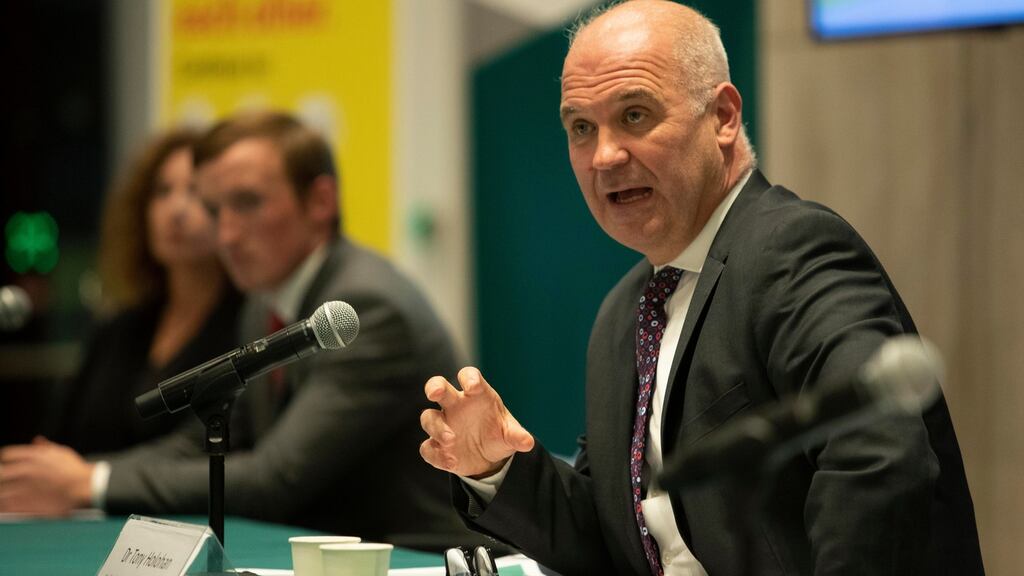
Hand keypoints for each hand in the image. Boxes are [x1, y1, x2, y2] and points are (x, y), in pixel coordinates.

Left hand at [0, 436, 94, 515]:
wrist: (83, 487)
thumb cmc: (75, 470)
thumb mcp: (62, 452)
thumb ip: (46, 447)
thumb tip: (37, 441)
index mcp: (33, 456)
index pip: (7, 454)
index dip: (7, 460)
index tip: (10, 465)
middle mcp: (25, 470)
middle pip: (1, 472)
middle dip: (3, 476)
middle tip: (7, 480)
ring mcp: (24, 487)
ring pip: (1, 490)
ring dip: (4, 492)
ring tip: (9, 494)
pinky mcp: (26, 503)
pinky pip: (7, 505)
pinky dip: (7, 506)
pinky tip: (11, 505)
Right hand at [419, 367, 534, 477]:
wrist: (489, 457)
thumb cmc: (498, 433)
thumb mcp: (511, 435)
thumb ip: (517, 436)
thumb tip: (528, 442)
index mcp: (476, 395)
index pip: (469, 376)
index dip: (469, 378)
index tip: (472, 386)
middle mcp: (455, 405)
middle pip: (438, 387)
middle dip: (434, 387)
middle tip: (435, 392)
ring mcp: (443, 424)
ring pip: (428, 418)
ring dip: (437, 427)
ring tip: (451, 440)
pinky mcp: (437, 446)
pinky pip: (428, 447)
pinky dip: (436, 454)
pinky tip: (451, 462)